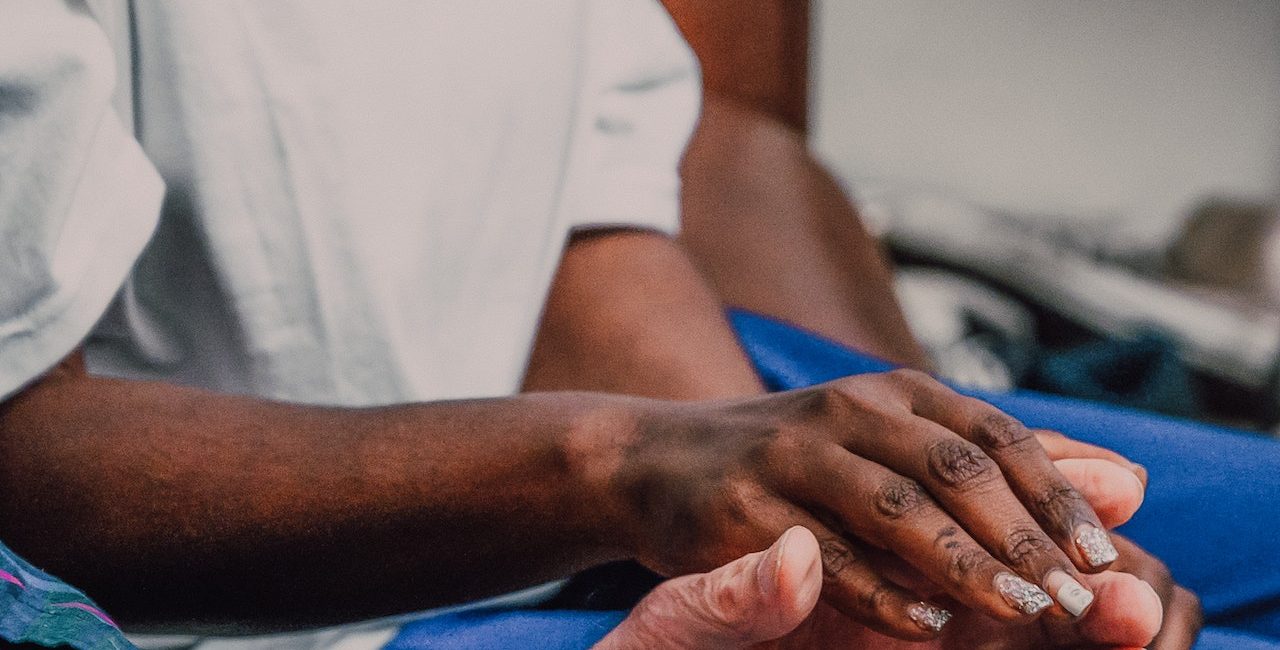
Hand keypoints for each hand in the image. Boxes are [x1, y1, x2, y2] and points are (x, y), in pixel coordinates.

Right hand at [586, 369, 1121, 639]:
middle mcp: (846, 410)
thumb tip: (1129, 485)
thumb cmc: (795, 460)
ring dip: (966, 566)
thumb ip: (1004, 468)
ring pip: (895, 507)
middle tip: (1079, 602)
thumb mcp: (897, 446)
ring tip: (1023, 615)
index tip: (1108, 560)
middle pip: (955, 469)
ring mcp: (790, 454)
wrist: (657, 459)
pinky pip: (823, 555)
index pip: (998, 436)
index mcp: (894, 393)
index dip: (1059, 497)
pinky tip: (926, 628)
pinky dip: (881, 593)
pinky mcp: (742, 506)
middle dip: (1025, 538)